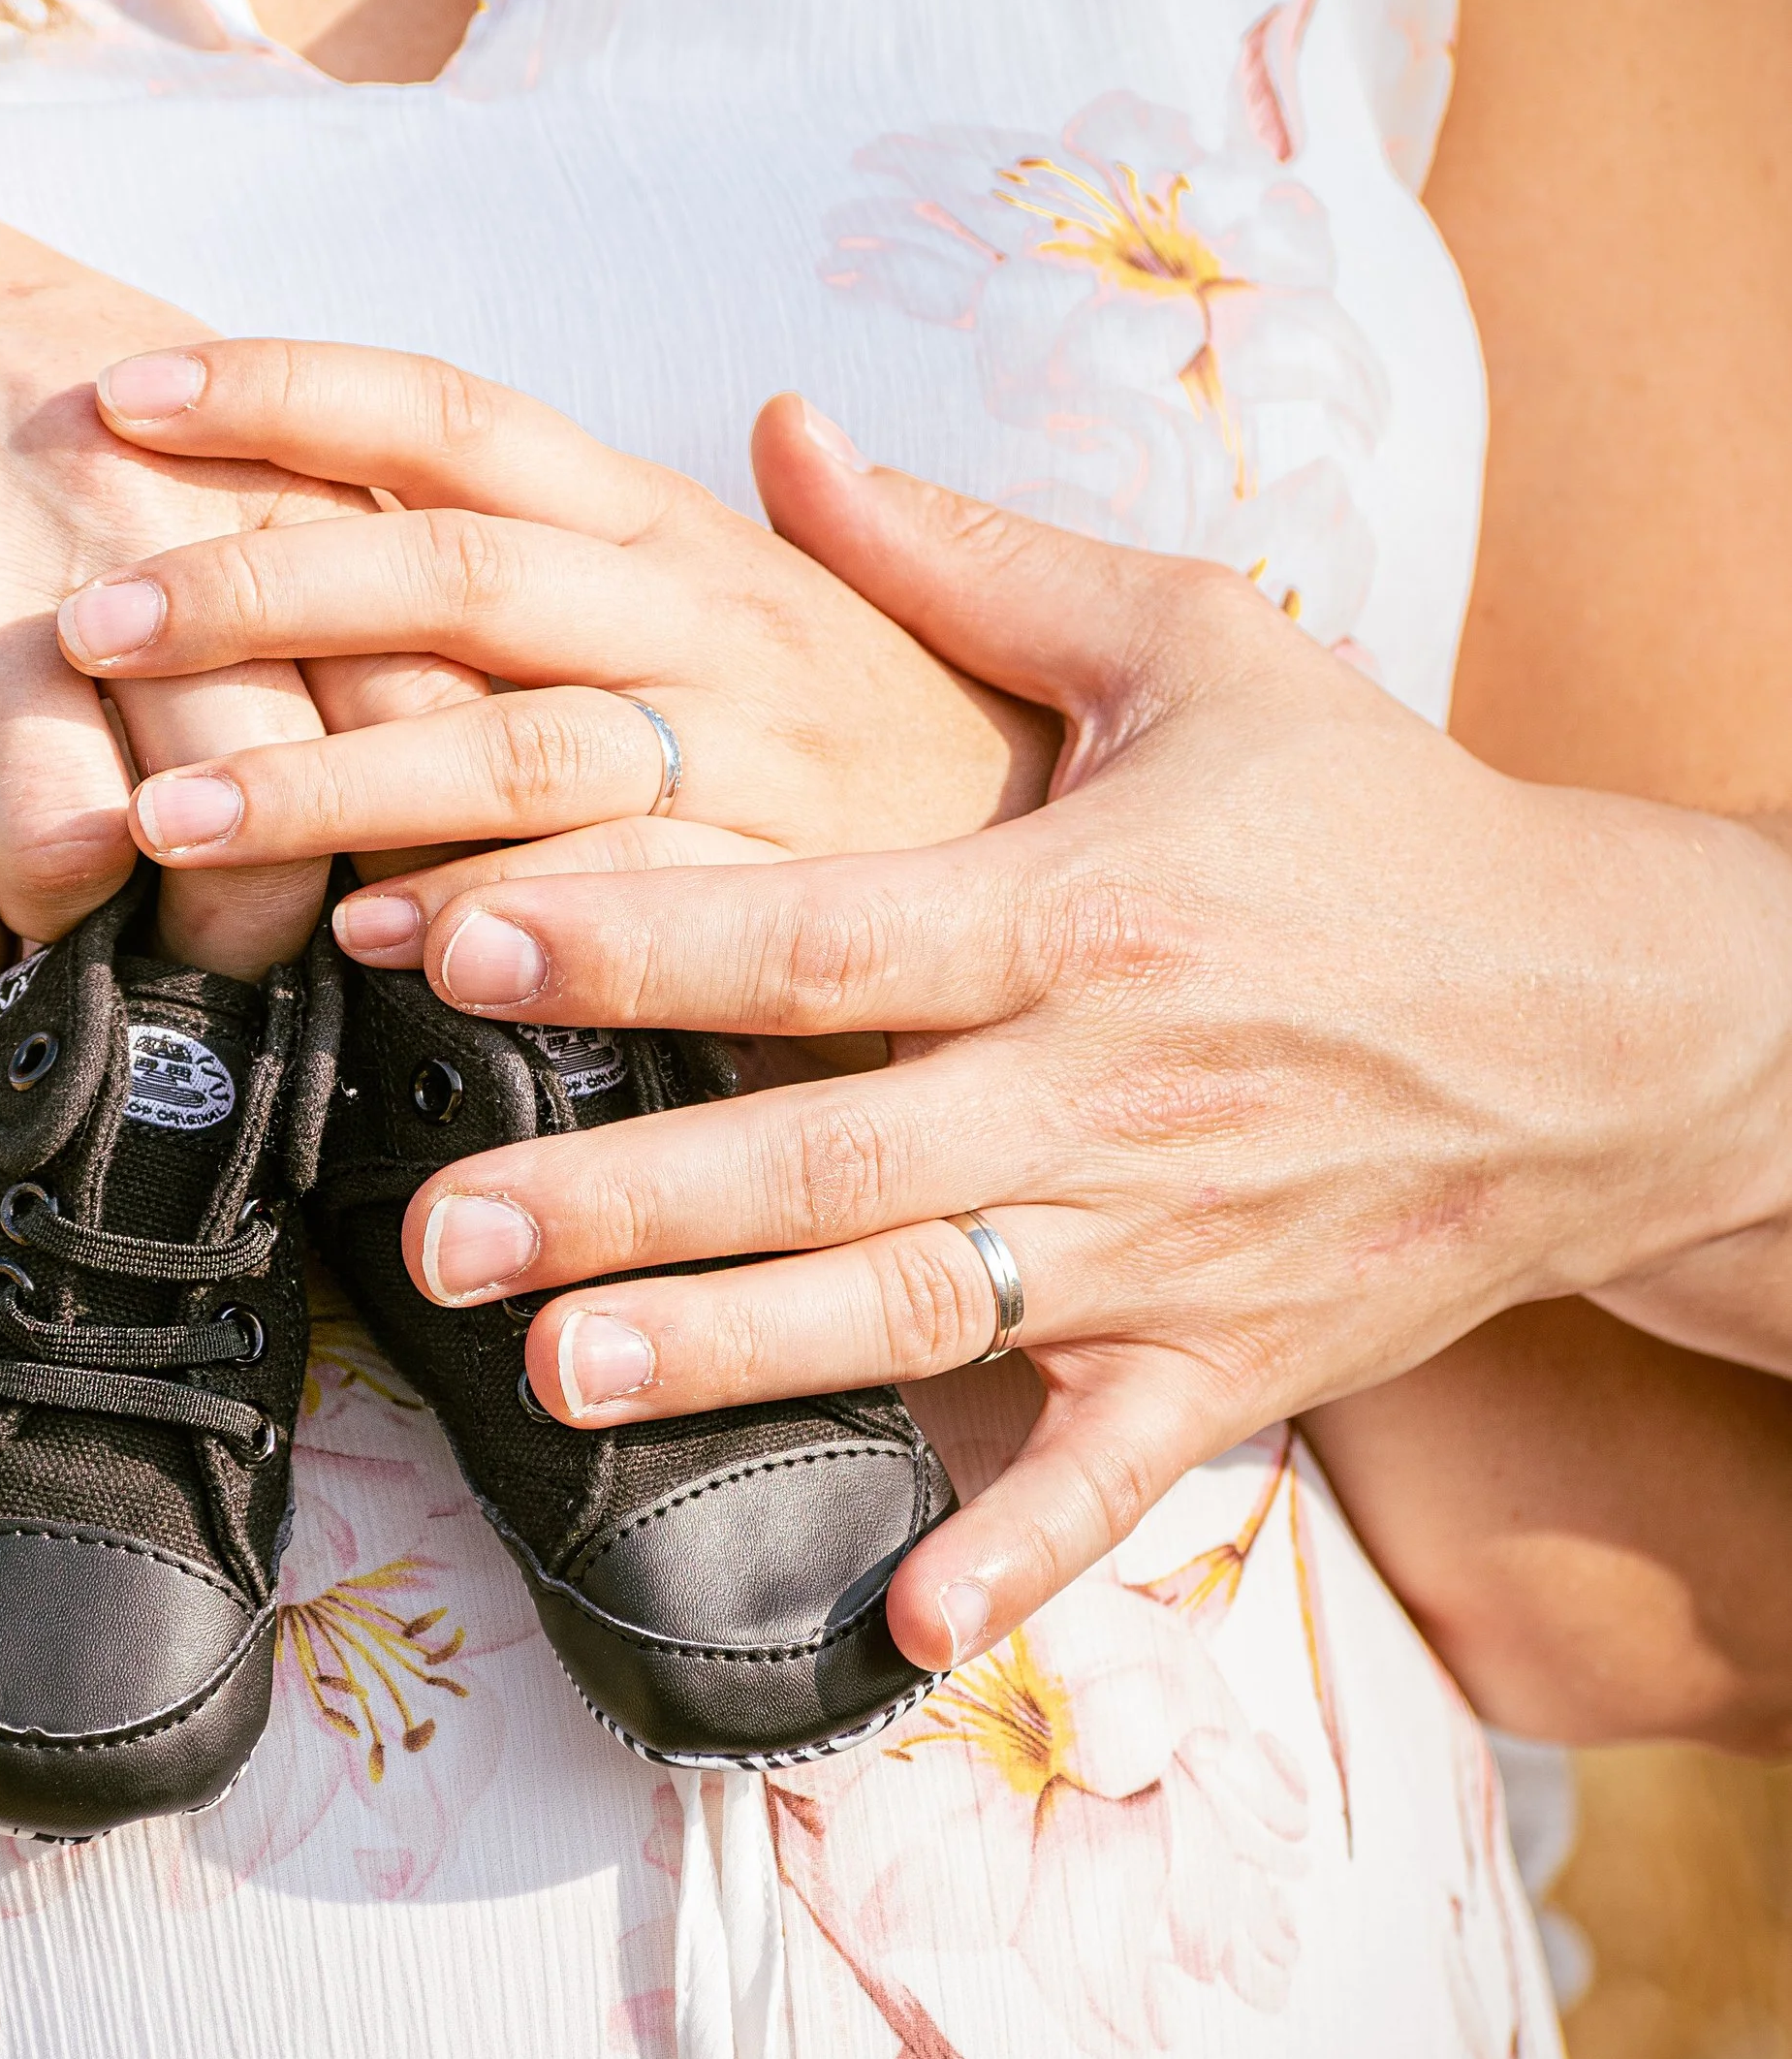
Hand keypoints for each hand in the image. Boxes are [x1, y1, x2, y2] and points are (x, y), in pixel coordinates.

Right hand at [0, 0, 386, 994]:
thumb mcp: (181, 419)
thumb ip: (308, 570)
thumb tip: (419, 765)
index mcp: (252, 465)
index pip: (421, 698)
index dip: (410, 837)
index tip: (373, 900)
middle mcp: (127, 512)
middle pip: (271, 798)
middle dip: (248, 926)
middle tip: (205, 952)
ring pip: (81, 853)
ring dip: (78, 943)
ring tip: (66, 940)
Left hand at [55, 346, 1053, 876]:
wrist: (1227, 914)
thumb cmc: (1021, 761)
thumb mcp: (940, 609)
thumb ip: (837, 521)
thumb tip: (786, 418)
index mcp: (709, 546)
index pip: (472, 425)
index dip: (292, 392)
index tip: (120, 395)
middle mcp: (732, 639)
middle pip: (465, 580)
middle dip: (261, 589)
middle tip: (85, 628)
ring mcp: (778, 782)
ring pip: (524, 760)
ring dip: (328, 791)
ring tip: (167, 831)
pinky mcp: (819, 931)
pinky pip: (634, 920)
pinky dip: (500, 929)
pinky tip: (382, 952)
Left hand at [315, 415, 1791, 1662]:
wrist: (1619, 1018)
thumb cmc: (1386, 823)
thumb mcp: (1202, 649)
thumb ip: (973, 560)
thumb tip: (777, 437)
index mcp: (1082, 910)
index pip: (821, 933)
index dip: (633, 941)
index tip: (459, 938)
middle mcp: (1108, 1092)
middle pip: (830, 1153)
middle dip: (625, 1192)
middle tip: (440, 1218)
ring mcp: (1168, 1247)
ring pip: (922, 1314)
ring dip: (741, 1354)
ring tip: (563, 1370)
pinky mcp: (1230, 1365)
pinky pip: (1109, 1480)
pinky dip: (1017, 1558)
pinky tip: (896, 1620)